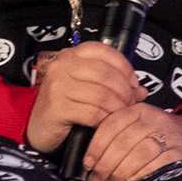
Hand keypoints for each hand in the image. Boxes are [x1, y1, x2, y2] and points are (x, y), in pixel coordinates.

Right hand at [23, 40, 142, 152]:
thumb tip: (142, 90)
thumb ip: (115, 85)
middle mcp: (62, 66)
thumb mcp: (89, 89)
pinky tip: (107, 124)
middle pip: (106, 74)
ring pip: (103, 94)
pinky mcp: (57, 107)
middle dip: (126, 91)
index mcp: (71, 56)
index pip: (104, 52)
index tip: (134, 83)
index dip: (125, 67)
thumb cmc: (66, 106)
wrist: (39, 128)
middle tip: (132, 104)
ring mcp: (57, 86)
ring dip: (118, 108)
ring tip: (121, 115)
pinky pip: (93, 112)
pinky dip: (106, 119)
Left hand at [75, 102, 181, 180]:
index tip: (87, 165)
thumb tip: (89, 160)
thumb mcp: (139, 126)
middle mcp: (155, 120)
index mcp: (140, 110)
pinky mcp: (181, 155)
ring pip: (137, 155)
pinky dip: (139, 177)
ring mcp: (170, 137)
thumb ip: (117, 134)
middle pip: (122, 142)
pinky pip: (155, 167)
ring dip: (119, 174)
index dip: (95, 146)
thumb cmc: (158, 137)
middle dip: (105, 166)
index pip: (111, 124)